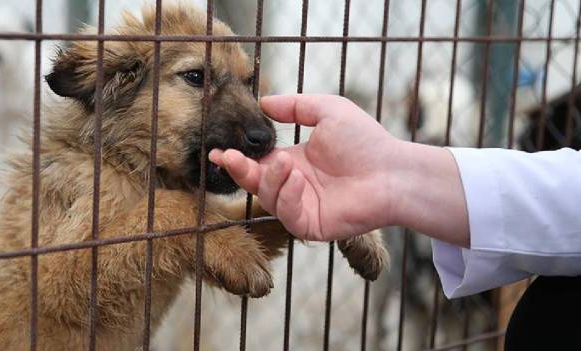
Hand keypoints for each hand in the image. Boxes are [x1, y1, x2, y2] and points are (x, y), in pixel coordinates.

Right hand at [210, 95, 398, 240]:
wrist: (394, 172)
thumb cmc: (367, 141)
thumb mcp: (328, 110)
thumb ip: (295, 105)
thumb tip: (264, 101)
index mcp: (293, 163)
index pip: (256, 162)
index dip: (236, 157)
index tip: (218, 149)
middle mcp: (293, 186)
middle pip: (254, 182)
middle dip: (237, 170)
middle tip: (225, 156)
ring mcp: (301, 206)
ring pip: (268, 197)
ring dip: (270, 180)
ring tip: (286, 163)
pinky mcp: (310, 225)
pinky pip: (287, 214)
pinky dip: (286, 196)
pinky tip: (298, 179)